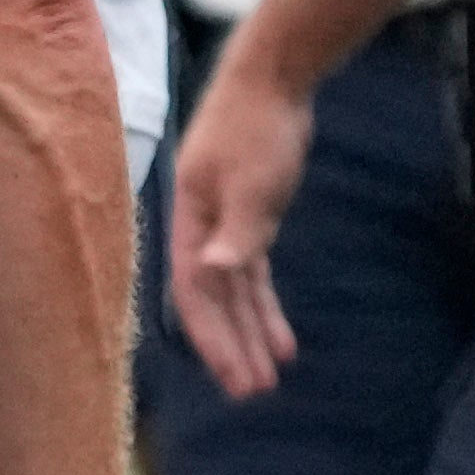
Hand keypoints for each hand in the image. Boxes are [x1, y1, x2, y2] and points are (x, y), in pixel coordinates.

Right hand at [158, 55, 312, 399]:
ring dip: (251, 334)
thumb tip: (215, 273)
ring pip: (236, 293)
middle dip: (231, 347)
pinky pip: (254, 275)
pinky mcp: (250, 218)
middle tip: (252, 394)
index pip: (195, 294)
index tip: (233, 377)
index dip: (212, 338)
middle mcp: (201, 231)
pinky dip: (268, 308)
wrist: (273, 80)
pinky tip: (283, 340)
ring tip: (270, 378)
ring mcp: (225, 225)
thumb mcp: (252, 181)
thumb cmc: (257, 127)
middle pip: (213, 302)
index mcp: (190, 223)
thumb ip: (237, 232)